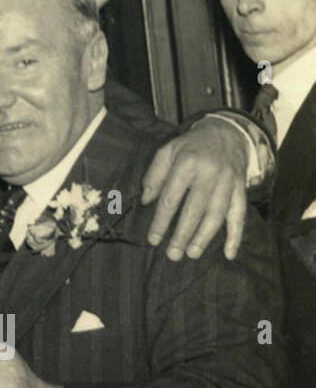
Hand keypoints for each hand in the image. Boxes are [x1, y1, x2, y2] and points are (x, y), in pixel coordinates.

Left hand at [141, 118, 247, 260]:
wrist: (227, 133)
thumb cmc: (191, 146)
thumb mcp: (167, 151)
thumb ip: (154, 175)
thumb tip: (146, 202)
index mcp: (187, 163)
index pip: (171, 198)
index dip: (161, 220)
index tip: (153, 239)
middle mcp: (210, 174)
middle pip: (195, 209)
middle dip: (183, 234)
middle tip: (172, 254)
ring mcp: (228, 183)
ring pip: (217, 215)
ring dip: (204, 237)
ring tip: (192, 254)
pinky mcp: (241, 190)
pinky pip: (240, 215)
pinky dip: (236, 236)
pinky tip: (229, 253)